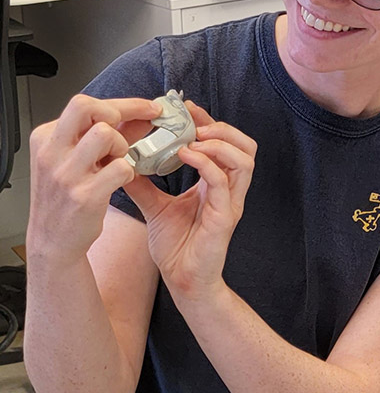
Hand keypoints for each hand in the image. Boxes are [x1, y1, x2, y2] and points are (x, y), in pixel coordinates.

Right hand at [26, 95, 161, 262]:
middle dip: (118, 114)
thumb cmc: (67, 197)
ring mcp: (65, 174)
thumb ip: (108, 135)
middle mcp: (51, 152)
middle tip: (129, 133)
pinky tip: (121, 181)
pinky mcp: (83, 195)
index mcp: (46, 138)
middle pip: (86, 107)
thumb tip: (142, 115)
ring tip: (119, 161)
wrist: (53, 240)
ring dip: (122, 146)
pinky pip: (120, 167)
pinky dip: (128, 172)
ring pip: (105, 134)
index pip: (84, 104)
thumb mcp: (77, 160)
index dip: (125, 104)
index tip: (149, 108)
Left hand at [124, 102, 255, 301]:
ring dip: (219, 144)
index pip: (226, 144)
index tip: (186, 110)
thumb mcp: (156, 208)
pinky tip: (187, 155)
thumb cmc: (177, 248)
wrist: (183, 282)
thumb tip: (120, 163)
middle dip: (222, 128)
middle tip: (193, 121)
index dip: (210, 123)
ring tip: (193, 138)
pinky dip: (208, 164)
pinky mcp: (225, 217)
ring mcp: (231, 203)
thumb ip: (143, 185)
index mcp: (218, 185)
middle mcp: (230, 190)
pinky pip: (224, 184)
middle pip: (246, 146)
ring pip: (244, 160)